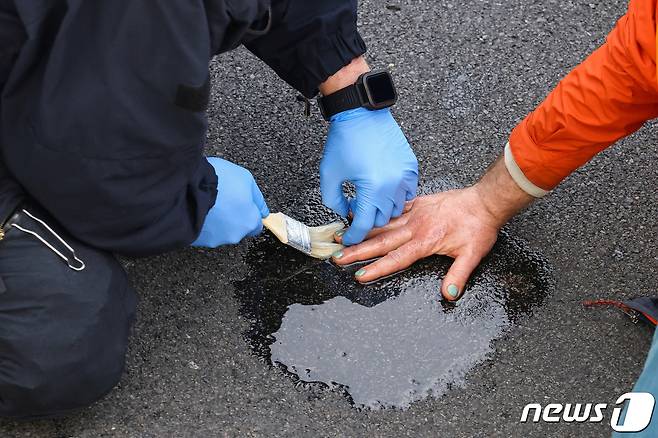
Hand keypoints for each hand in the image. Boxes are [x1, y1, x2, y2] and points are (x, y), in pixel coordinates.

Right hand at [192, 157, 268, 247]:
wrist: (187, 186)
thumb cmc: (218, 181)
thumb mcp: (246, 179)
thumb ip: (257, 198)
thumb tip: (263, 211)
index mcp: (249, 222)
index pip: (256, 226)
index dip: (250, 214)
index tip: (243, 205)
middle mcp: (234, 235)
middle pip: (237, 229)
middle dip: (232, 217)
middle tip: (223, 200)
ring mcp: (215, 239)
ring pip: (220, 231)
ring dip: (217, 221)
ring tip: (208, 203)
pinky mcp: (197, 240)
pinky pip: (203, 232)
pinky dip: (202, 223)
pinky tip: (198, 209)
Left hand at [320, 107, 417, 245]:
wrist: (361, 113)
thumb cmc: (345, 140)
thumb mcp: (330, 175)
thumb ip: (333, 201)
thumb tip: (344, 213)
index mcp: (371, 188)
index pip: (364, 225)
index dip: (354, 236)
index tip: (348, 240)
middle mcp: (392, 184)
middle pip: (382, 219)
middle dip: (367, 220)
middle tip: (355, 209)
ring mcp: (405, 175)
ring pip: (397, 208)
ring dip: (382, 209)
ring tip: (368, 197)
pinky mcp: (411, 166)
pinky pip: (408, 192)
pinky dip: (396, 196)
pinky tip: (382, 188)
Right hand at [333, 188, 498, 299]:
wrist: (484, 201)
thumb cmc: (478, 228)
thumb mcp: (472, 255)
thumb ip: (458, 275)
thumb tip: (449, 295)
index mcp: (425, 242)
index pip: (396, 258)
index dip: (377, 268)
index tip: (359, 275)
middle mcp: (415, 227)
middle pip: (381, 241)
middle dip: (357, 251)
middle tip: (337, 257)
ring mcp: (414, 214)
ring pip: (382, 224)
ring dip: (360, 231)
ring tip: (339, 236)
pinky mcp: (416, 203)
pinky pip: (392, 209)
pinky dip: (375, 212)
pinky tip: (361, 212)